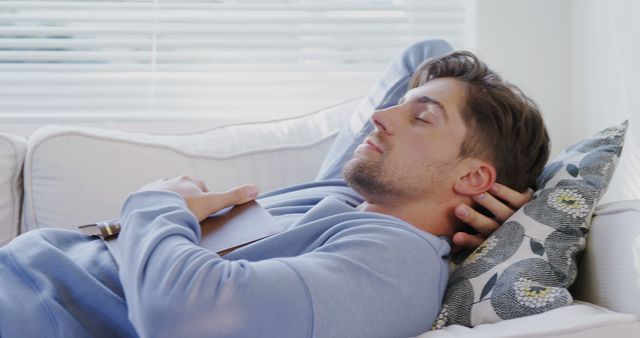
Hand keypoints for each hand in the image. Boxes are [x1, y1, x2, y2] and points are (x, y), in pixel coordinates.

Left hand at [138, 175, 259, 221]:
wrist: (151, 216)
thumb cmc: (184, 209)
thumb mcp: (211, 204)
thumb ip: (233, 197)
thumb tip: (256, 189)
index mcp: (187, 180)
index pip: (200, 188)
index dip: (204, 201)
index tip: (203, 213)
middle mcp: (169, 181)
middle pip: (182, 192)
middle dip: (185, 204)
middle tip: (187, 220)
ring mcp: (152, 190)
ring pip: (164, 198)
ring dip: (167, 207)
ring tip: (170, 223)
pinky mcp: (138, 199)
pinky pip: (147, 205)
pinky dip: (152, 212)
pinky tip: (155, 223)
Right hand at [452, 182, 533, 252]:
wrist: (535, 215)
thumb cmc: (502, 223)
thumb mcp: (488, 232)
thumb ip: (471, 235)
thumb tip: (451, 238)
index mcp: (494, 239)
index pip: (478, 242)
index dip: (467, 241)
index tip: (455, 237)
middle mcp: (506, 230)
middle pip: (488, 226)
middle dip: (473, 218)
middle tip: (459, 209)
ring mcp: (518, 217)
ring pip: (502, 212)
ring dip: (488, 202)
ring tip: (475, 193)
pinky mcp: (527, 204)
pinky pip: (516, 199)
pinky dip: (504, 192)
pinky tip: (491, 185)